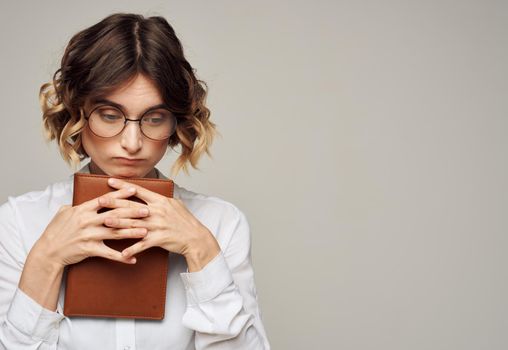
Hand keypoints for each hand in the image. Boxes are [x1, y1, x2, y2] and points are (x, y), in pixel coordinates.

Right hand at [35, 185, 149, 267]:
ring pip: (115, 232)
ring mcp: (89, 235)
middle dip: (133, 212)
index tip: (134, 190)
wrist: (48, 251)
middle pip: (115, 214)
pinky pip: (109, 254)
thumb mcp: (64, 213)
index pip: (105, 199)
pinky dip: (121, 257)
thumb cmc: (56, 231)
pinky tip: (133, 258)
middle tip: (147, 211)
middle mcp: (88, 221)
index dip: (120, 194)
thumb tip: (84, 200)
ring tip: (146, 231)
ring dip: (132, 232)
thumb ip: (76, 205)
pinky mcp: (89, 249)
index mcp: (83, 209)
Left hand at [104, 177, 220, 270]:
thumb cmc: (186, 221)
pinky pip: (143, 245)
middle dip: (115, 202)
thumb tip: (153, 195)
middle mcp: (157, 212)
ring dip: (118, 224)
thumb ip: (162, 200)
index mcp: (161, 201)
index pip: (139, 191)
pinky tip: (122, 253)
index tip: (110, 181)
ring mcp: (157, 226)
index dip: (124, 186)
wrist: (195, 237)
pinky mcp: (159, 239)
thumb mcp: (176, 205)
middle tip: (100, 200)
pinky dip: (132, 249)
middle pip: (132, 206)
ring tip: (105, 222)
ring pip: (134, 224)